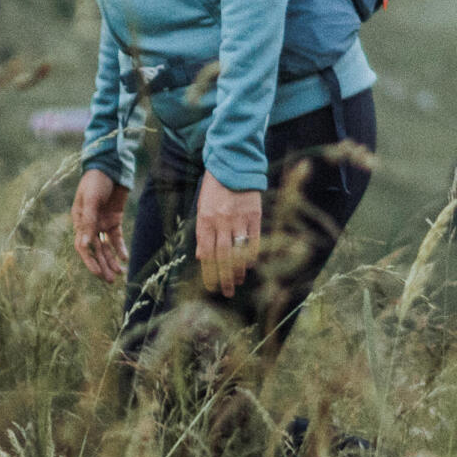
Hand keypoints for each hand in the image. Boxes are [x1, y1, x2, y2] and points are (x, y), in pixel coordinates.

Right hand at [71, 168, 128, 282]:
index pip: (82, 246)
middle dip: (102, 265)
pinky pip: (116, 237)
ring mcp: (102, 222)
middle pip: (95, 250)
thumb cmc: (97, 180)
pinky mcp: (114, 219)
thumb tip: (84, 245)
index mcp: (79, 221)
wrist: (111, 167)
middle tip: (110, 281)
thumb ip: (89, 221)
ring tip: (119, 274)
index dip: (89, 261)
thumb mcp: (92, 199)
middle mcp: (90, 224)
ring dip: (111, 260)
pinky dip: (120, 248)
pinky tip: (125, 258)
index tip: (97, 273)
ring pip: (106, 247)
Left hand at [196, 170, 262, 297]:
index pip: (207, 254)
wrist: (233, 164)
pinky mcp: (254, 214)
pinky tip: (250, 264)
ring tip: (238, 281)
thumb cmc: (215, 188)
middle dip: (224, 278)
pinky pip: (254, 239)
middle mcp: (221, 221)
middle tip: (228, 292)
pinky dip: (252, 254)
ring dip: (238, 269)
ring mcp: (239, 218)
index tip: (212, 287)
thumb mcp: (202, 207)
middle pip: (222, 257)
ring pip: (238, 251)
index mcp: (205, 219)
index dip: (209, 273)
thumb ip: (202, 232)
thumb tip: (202, 257)